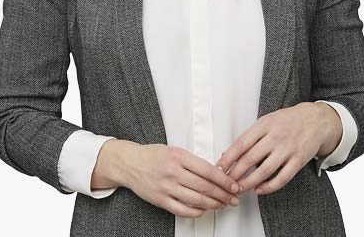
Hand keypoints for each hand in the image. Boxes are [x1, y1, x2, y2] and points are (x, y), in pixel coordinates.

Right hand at [123, 144, 241, 217]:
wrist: (130, 163)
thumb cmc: (154, 155)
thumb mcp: (175, 150)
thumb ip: (193, 161)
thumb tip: (216, 173)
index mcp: (179, 156)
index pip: (207, 170)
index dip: (224, 180)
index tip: (234, 185)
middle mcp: (173, 172)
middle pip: (205, 187)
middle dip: (223, 194)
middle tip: (233, 198)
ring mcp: (166, 187)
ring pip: (196, 200)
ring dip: (213, 204)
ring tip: (222, 204)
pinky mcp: (160, 200)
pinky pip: (182, 210)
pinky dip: (197, 212)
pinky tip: (204, 210)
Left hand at [215, 103, 329, 195]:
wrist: (315, 119)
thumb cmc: (287, 120)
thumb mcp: (267, 121)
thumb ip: (251, 135)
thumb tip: (229, 153)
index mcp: (264, 125)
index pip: (241, 143)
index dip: (228, 158)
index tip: (219, 168)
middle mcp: (275, 136)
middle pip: (250, 158)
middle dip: (235, 173)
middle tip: (226, 183)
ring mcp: (288, 149)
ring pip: (264, 171)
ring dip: (249, 182)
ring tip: (239, 188)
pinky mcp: (298, 160)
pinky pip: (282, 178)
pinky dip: (269, 186)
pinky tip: (259, 189)